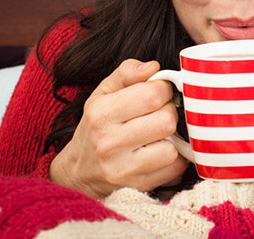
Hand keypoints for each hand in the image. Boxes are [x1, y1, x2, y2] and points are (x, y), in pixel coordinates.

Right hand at [49, 59, 187, 198]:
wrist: (79, 171)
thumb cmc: (97, 125)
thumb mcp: (103, 93)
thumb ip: (127, 73)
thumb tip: (153, 67)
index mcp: (102, 114)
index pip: (153, 94)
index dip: (164, 89)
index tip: (159, 92)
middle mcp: (110, 143)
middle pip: (167, 120)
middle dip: (169, 112)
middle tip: (158, 114)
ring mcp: (123, 168)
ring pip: (172, 147)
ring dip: (170, 138)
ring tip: (157, 134)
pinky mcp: (138, 186)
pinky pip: (174, 168)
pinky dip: (173, 158)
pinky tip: (158, 151)